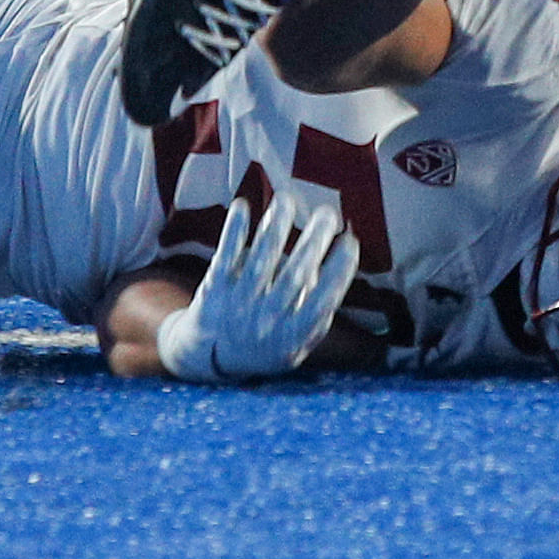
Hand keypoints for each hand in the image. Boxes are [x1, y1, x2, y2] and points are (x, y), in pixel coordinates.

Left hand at [152, 196, 357, 383]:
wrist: (208, 358)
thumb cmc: (265, 343)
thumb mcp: (295, 343)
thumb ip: (316, 313)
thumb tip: (333, 268)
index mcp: (292, 336)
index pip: (321, 302)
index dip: (339, 272)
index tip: (350, 241)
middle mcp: (266, 320)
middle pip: (293, 276)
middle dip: (312, 242)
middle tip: (328, 213)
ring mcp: (238, 303)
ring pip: (260, 260)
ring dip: (274, 228)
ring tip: (287, 200)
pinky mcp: (214, 288)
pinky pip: (225, 255)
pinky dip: (234, 231)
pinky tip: (242, 206)